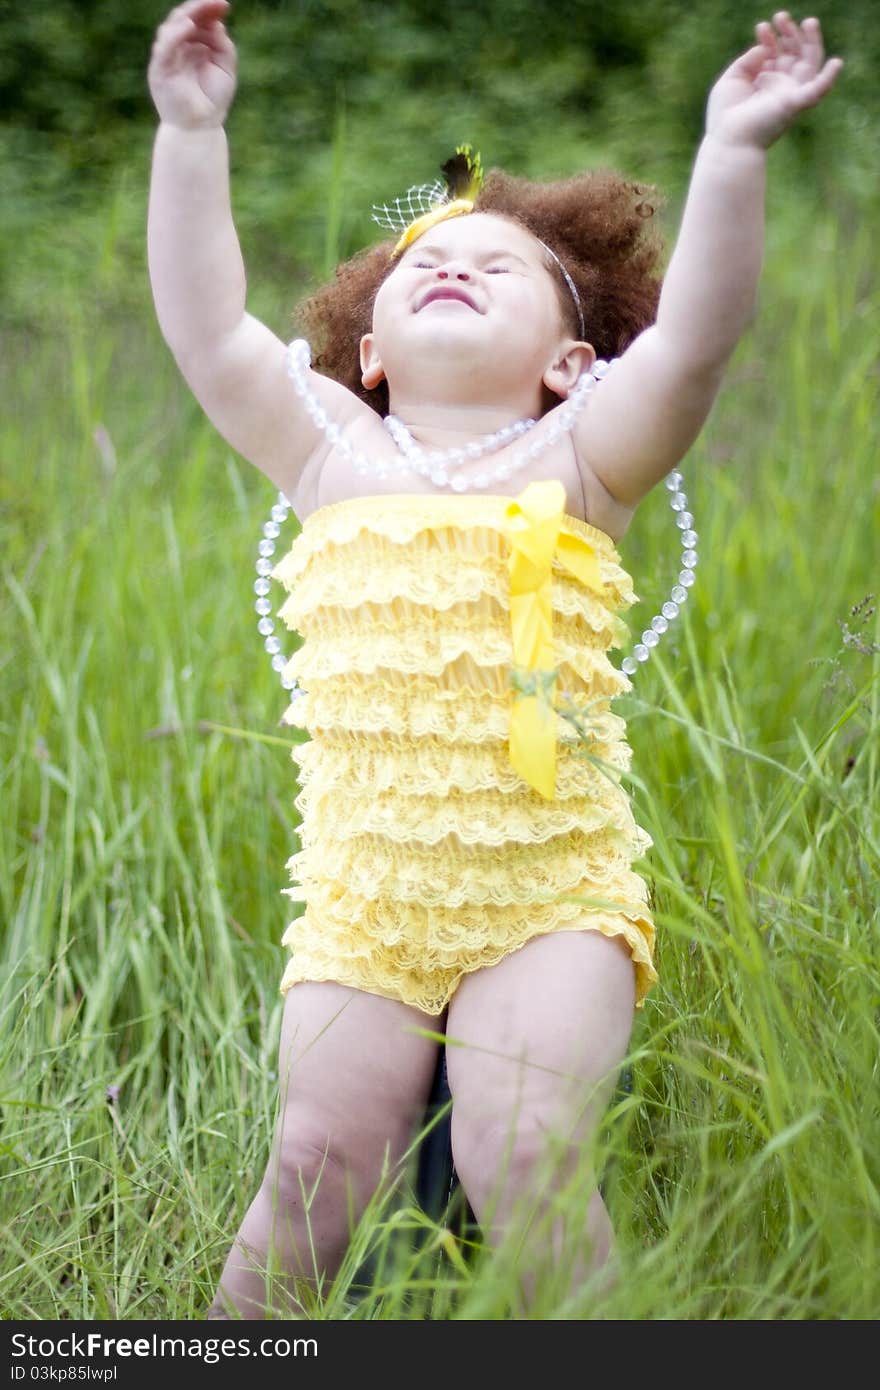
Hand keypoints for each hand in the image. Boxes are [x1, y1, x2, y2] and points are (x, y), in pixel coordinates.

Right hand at [148, 0, 236, 129]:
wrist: (200, 129)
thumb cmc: (212, 101)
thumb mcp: (226, 70)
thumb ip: (223, 46)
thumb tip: (217, 23)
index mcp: (191, 46)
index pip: (196, 20)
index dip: (208, 10)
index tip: (224, 4)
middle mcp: (177, 49)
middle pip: (182, 19)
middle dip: (200, 8)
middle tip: (217, 3)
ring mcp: (167, 58)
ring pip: (171, 29)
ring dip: (187, 17)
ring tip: (202, 10)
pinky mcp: (160, 71)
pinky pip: (165, 48)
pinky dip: (175, 35)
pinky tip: (188, 25)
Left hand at [705, 11, 842, 149]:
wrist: (729, 141)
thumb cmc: (725, 116)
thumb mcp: (732, 79)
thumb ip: (747, 60)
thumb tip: (764, 47)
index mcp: (764, 83)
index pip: (775, 54)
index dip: (770, 38)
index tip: (761, 27)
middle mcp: (779, 87)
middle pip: (794, 54)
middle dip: (790, 33)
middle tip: (781, 16)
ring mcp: (788, 94)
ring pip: (808, 64)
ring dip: (810, 42)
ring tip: (807, 21)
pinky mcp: (793, 104)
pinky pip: (817, 91)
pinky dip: (828, 79)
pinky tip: (836, 63)